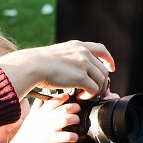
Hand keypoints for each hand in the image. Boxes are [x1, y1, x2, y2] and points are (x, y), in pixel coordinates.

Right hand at [0, 40, 114, 98]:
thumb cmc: (38, 62)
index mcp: (78, 45)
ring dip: (96, 90)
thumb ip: (69, 57)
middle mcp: (83, 52)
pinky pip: (94, 89)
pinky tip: (81, 97)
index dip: (109, 59)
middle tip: (95, 91)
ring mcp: (83, 64)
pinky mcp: (80, 77)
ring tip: (85, 95)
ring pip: (101, 80)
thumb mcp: (58, 53)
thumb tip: (74, 67)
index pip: (101, 49)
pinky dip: (90, 95)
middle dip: (102, 82)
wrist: (31, 66)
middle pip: (103, 69)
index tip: (111, 68)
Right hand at [0, 93, 81, 142]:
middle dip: (74, 107)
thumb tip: (41, 98)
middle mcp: (45, 119)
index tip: (68, 96)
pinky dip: (73, 136)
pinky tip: (75, 137)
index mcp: (40, 113)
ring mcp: (48, 129)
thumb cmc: (27, 133)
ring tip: (77, 121)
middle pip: (63, 109)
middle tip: (78, 109)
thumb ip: (37, 107)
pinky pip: (66, 136)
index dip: (62, 97)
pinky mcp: (51, 139)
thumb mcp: (30, 117)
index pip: (53, 100)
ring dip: (75, 119)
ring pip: (66, 120)